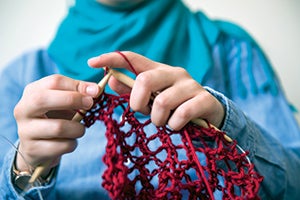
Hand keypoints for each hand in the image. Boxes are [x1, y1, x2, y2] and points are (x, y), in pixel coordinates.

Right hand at [14, 75, 99, 174]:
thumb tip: (96, 90)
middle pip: (43, 99)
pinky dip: (72, 144)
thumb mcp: (65, 103)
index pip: (54, 82)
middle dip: (72, 100)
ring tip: (80, 129)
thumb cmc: (56, 118)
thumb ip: (79, 93)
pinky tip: (70, 141)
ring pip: (58, 127)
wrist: (39, 146)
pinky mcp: (32, 149)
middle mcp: (23, 109)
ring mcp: (25, 130)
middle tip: (90, 104)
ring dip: (77, 128)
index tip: (95, 91)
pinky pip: (61, 146)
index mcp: (32, 92)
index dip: (77, 86)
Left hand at [88, 51, 224, 130]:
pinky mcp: (203, 99)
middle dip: (137, 102)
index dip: (112, 58)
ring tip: (163, 122)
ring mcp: (190, 85)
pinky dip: (174, 125)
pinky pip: (181, 114)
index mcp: (158, 70)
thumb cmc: (174, 105)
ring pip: (162, 102)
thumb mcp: (151, 98)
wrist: (208, 112)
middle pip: (145, 80)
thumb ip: (132, 90)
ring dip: (157, 119)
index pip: (133, 58)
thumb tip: (111, 81)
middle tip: (142, 112)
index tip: (92, 62)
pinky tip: (176, 125)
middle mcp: (174, 73)